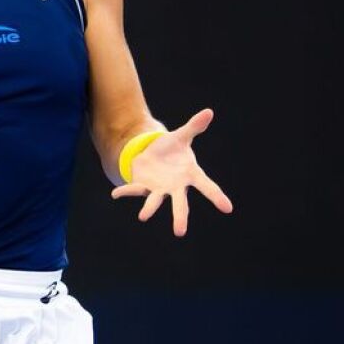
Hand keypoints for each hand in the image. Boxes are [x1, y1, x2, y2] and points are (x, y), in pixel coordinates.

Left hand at [110, 108, 233, 236]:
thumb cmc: (172, 148)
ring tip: (143, 216)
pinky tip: (115, 194)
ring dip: (149, 208)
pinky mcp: (143, 186)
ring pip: (155, 201)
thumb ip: (194, 126)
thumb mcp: (181, 136)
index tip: (228, 208)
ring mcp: (159, 188)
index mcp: (190, 174)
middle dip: (179, 217)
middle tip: (180, 232)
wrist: (154, 154)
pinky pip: (134, 189)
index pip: (206, 186)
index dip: (217, 196)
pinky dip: (125, 191)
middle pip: (180, 203)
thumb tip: (209, 111)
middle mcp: (175, 186)